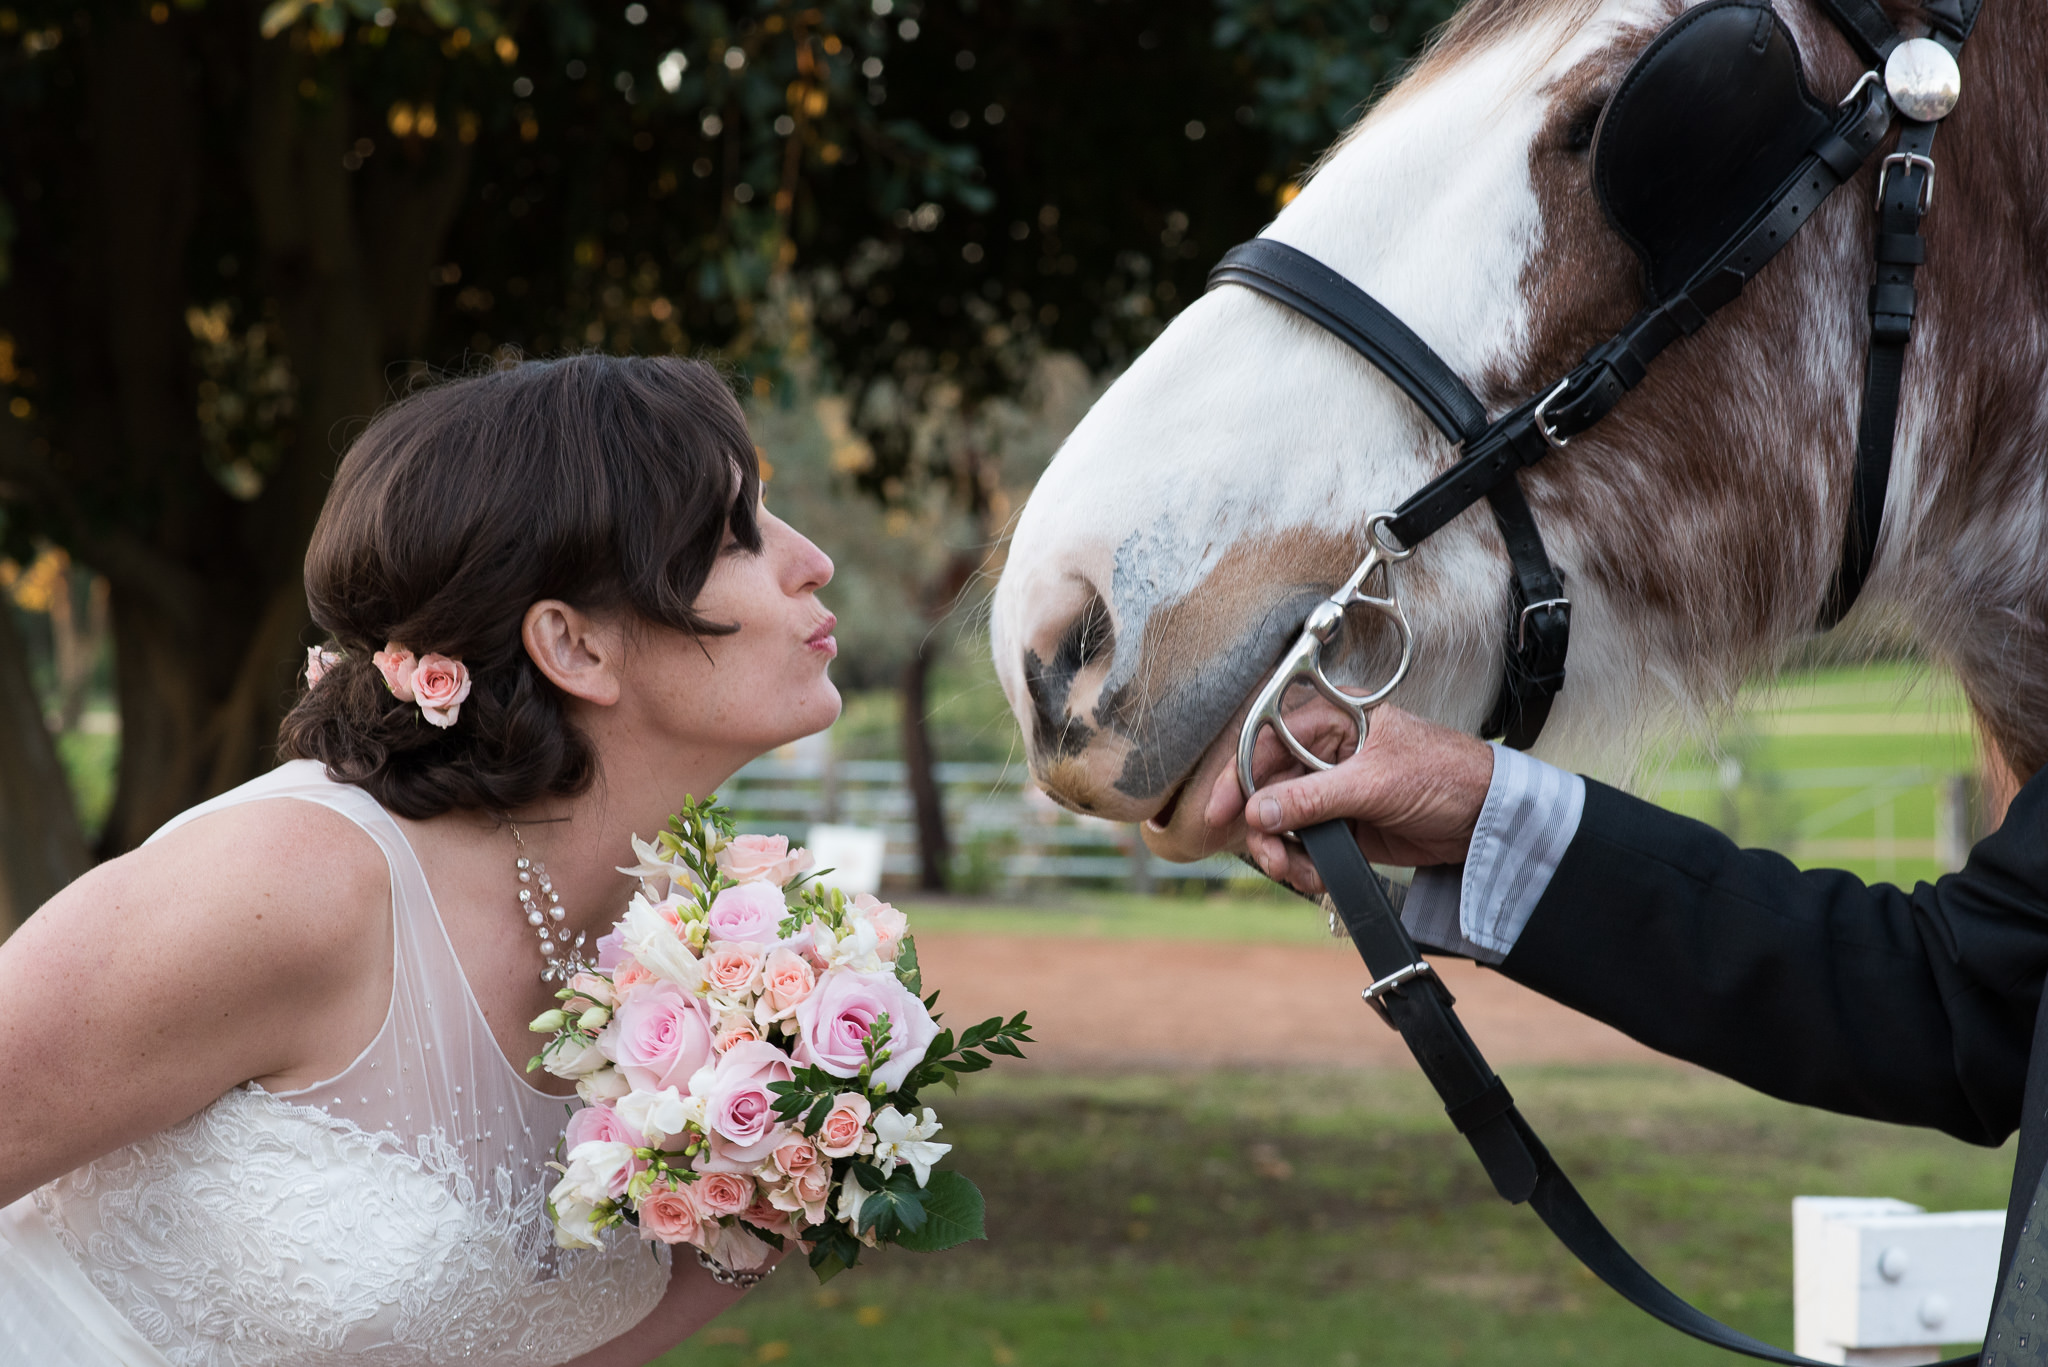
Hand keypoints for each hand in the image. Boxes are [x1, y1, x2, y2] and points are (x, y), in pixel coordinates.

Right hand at [1202, 700, 1494, 895]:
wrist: (1485, 818)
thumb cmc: (1444, 774)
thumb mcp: (1374, 783)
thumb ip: (1312, 797)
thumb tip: (1257, 810)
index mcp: (1332, 718)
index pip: (1266, 742)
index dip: (1238, 777)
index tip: (1221, 812)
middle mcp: (1325, 751)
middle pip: (1266, 789)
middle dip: (1263, 828)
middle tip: (1273, 857)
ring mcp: (1331, 789)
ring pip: (1280, 821)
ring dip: (1283, 851)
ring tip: (1299, 871)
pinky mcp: (1342, 823)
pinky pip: (1304, 845)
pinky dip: (1304, 864)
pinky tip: (1318, 875)